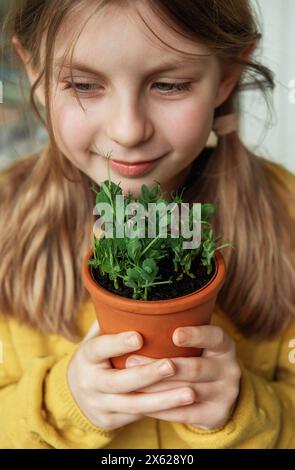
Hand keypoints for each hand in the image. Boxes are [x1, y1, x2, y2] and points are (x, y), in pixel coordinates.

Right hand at [67, 322, 195, 430]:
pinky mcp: (110, 421)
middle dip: (147, 374)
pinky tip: (183, 406)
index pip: (100, 349)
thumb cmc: (96, 358)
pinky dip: (162, 412)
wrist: (74, 396)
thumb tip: (130, 294)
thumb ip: (110, 322)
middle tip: (172, 365)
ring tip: (190, 392)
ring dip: (163, 400)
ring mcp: (100, 404)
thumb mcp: (95, 339)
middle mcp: (90, 383)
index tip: (139, 337)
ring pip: (134, 404)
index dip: (118, 343)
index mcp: (86, 357)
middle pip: (119, 381)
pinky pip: (139, 417)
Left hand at [125, 325, 240, 429]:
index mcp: (225, 346)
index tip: (175, 335)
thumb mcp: (199, 344)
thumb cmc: (197, 358)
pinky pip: (184, 414)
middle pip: (195, 368)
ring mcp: (226, 394)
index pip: (214, 337)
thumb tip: (141, 320)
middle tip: (131, 360)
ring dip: (156, 388)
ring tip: (131, 382)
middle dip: (162, 365)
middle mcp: (230, 369)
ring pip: (186, 392)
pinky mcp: (217, 415)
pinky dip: (161, 409)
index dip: (196, 335)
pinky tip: (141, 403)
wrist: (218, 395)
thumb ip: (178, 334)